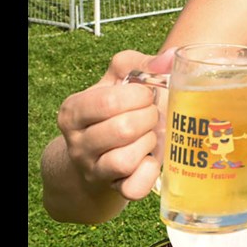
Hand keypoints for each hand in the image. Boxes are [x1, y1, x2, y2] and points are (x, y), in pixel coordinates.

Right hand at [56, 48, 175, 200]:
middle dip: (148, 118)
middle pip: (122, 130)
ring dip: (149, 143)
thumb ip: (143, 63)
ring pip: (124, 160)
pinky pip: (134, 188)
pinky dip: (149, 172)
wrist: (105, 152)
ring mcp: (95, 169)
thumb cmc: (118, 110)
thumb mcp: (120, 80)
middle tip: (152, 115)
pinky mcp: (115, 189)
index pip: (108, 102)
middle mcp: (78, 143)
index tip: (146, 94)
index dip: (138, 96)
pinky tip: (151, 158)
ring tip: (150, 135)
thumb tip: (172, 57)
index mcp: (74, 111)